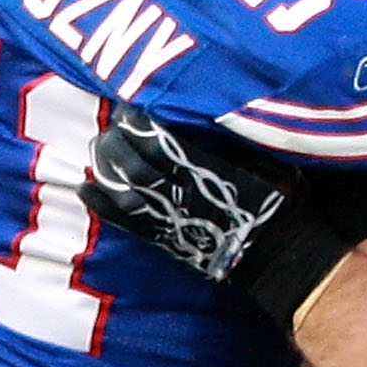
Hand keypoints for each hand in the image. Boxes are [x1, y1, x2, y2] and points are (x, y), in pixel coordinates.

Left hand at [82, 106, 352, 329]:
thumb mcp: (273, 161)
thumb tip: (207, 110)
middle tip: (108, 123)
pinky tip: (84, 188)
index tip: (127, 108)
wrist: (280, 258)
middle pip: (138, 166)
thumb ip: (238, 139)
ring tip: (96, 146)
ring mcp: (173, 221)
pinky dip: (102, 205)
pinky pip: (127, 223)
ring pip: (128, 192)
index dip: (140, 126)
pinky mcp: (166, 240)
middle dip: (118, 143)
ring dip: (106, 168)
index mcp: (211, 172)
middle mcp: (186, 196)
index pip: (164, 143)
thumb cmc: (282, 204)